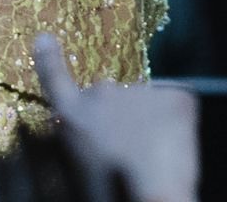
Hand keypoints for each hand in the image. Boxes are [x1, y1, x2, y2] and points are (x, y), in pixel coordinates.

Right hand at [34, 33, 198, 201]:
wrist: (148, 198)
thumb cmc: (108, 190)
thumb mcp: (76, 162)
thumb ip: (77, 135)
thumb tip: (90, 129)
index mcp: (70, 113)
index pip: (54, 77)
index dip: (50, 57)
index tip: (45, 39)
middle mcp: (100, 92)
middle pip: (113, 98)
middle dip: (122, 117)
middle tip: (132, 150)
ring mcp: (139, 90)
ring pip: (148, 104)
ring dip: (151, 121)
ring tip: (156, 155)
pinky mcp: (175, 97)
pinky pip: (179, 104)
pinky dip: (181, 123)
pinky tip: (177, 146)